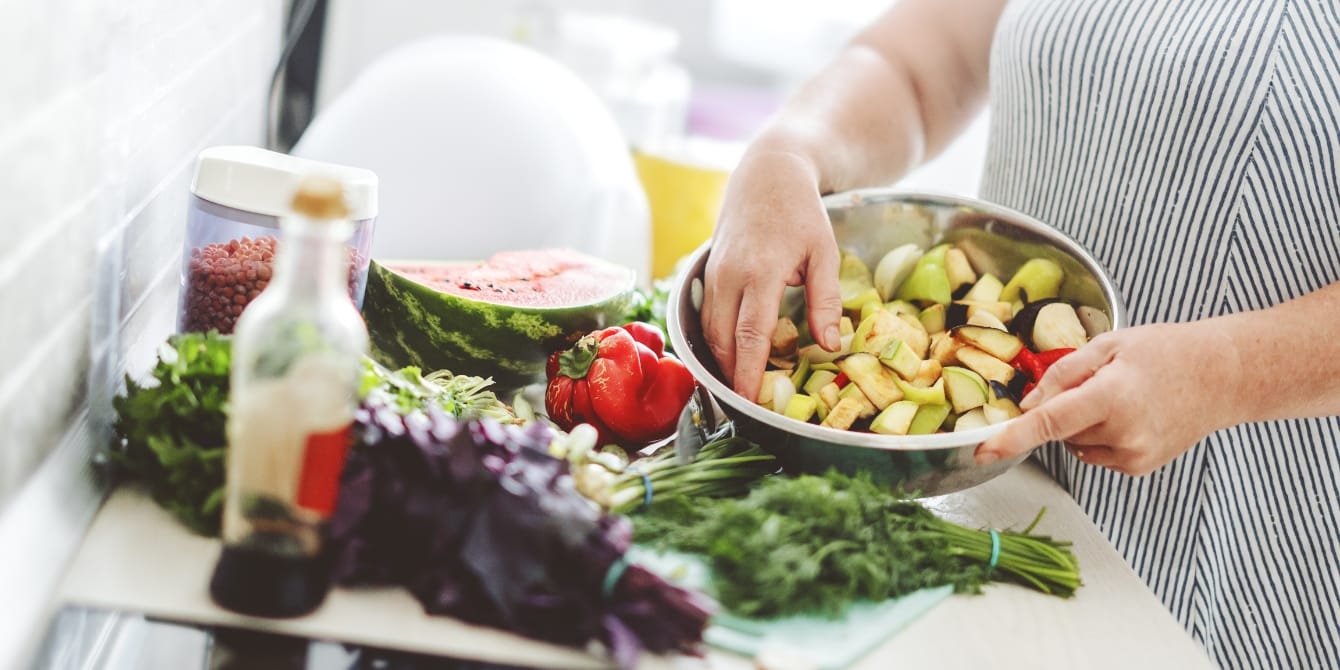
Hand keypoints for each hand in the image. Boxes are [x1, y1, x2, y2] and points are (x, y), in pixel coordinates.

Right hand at [702, 148, 844, 401]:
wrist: (767, 174)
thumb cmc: (801, 213)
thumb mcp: (823, 251)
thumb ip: (825, 300)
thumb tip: (829, 345)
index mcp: (760, 272)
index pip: (750, 335)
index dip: (749, 373)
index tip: (750, 402)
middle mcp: (728, 276)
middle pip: (723, 340)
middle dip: (732, 376)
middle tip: (747, 407)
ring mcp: (713, 274)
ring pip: (710, 330)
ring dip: (722, 361)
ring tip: (740, 387)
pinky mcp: (707, 272)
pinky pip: (705, 315)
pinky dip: (715, 340)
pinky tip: (730, 357)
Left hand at [975, 322, 1242, 474]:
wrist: (1224, 376)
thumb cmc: (1167, 352)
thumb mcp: (1109, 344)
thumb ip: (1062, 374)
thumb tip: (1027, 404)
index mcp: (1112, 396)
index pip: (1049, 422)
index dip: (1011, 438)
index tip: (982, 450)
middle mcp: (1123, 432)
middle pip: (1060, 430)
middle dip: (1065, 408)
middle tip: (1100, 383)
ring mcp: (1134, 454)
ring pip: (1075, 444)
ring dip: (1082, 423)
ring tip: (1120, 397)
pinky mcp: (1140, 467)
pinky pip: (1096, 453)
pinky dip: (1099, 436)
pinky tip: (1128, 415)